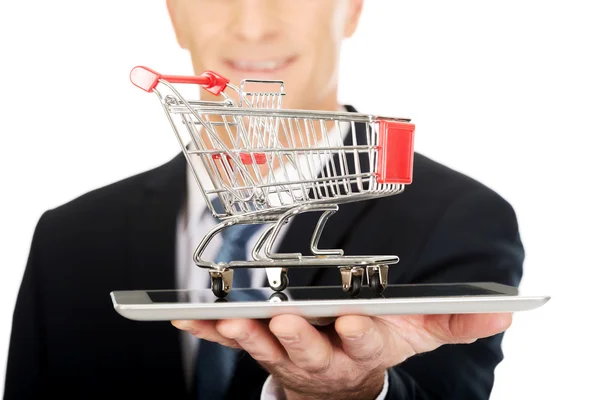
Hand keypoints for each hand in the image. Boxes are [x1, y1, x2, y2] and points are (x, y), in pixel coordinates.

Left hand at [172, 313, 511, 399]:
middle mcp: (321, 353)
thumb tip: (503, 314)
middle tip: (284, 319)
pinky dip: (209, 328)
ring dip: (246, 332)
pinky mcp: (260, 344)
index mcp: (360, 345)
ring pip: (264, 345)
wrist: (341, 375)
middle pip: (307, 346)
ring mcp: (285, 351)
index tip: (355, 319)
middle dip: (296, 335)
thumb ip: (455, 321)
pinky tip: (186, 316)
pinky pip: (232, 337)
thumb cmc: (378, 343)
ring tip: (230, 318)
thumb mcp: (420, 333)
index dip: (359, 333)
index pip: (362, 341)